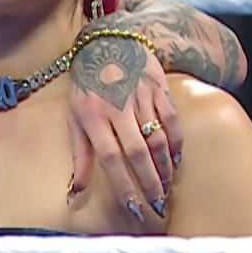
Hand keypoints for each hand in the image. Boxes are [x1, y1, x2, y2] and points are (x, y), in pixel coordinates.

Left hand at [68, 34, 179, 219]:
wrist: (108, 44)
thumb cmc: (88, 88)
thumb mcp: (75, 118)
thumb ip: (80, 157)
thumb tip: (75, 194)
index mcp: (92, 116)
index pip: (109, 157)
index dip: (123, 185)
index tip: (135, 209)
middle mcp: (116, 106)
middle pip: (137, 151)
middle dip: (149, 182)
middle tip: (158, 206)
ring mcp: (139, 96)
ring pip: (157, 137)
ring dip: (164, 167)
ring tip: (166, 188)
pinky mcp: (158, 87)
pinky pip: (172, 120)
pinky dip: (176, 142)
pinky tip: (176, 160)